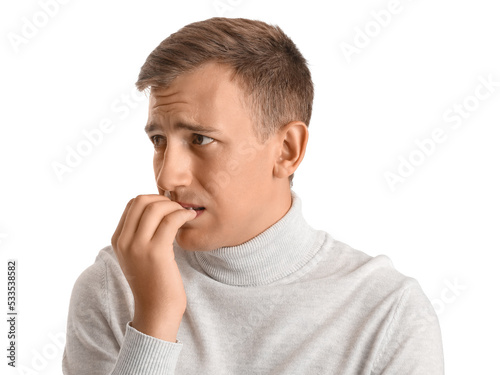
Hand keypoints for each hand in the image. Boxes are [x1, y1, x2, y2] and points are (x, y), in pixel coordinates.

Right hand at [111, 194, 196, 341]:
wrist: (156, 310)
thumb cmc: (153, 282)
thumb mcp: (137, 256)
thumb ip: (139, 235)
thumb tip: (156, 209)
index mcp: (118, 240)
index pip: (132, 204)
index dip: (153, 199)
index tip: (168, 207)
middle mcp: (124, 241)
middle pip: (142, 200)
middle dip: (163, 199)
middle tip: (177, 208)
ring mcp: (138, 246)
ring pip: (156, 208)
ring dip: (175, 206)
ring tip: (186, 213)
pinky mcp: (156, 252)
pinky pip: (170, 220)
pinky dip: (182, 214)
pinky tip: (190, 218)